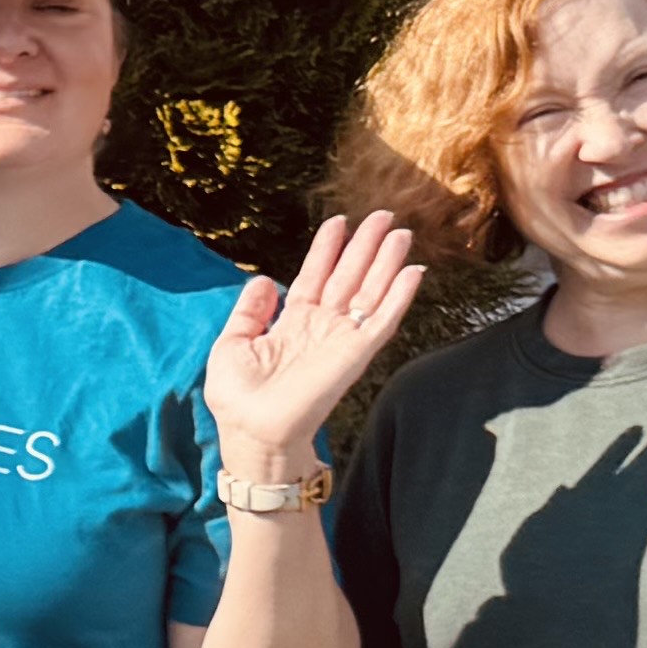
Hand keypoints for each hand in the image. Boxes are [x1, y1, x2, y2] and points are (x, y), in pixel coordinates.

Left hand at [204, 210, 424, 478]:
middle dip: (366, 246)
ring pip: (371, 291)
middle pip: (350, 276)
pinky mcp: (356, 354)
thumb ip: (250, 311)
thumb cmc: (237, 397)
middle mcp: (322, 326)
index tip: (340, 221)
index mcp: (294, 322)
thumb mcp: (232, 343)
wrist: (251, 432)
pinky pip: (383, 320)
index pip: (316, 275)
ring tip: (401, 233)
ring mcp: (341, 339)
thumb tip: (265, 279)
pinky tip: (413, 272)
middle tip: (383, 215)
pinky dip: (399, 296)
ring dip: (387, 263)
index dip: (328, 248)